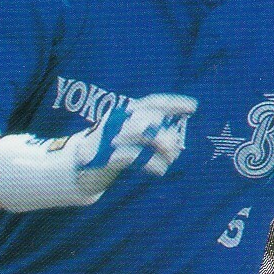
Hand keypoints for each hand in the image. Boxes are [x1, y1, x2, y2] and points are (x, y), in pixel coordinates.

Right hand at [69, 93, 196, 201]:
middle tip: (175, 150)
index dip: (173, 103)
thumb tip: (176, 134)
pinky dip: (153, 164)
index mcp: (125, 113)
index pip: (152, 102)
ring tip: (170, 159)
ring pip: (143, 132)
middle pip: (150, 118)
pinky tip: (161, 171)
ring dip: (162, 146)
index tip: (194, 106)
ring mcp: (110, 138)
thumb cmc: (111, 149)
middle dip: (167, 134)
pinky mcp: (106, 157)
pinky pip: (135, 156)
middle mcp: (118, 121)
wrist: (79, 166)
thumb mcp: (129, 136)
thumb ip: (149, 131)